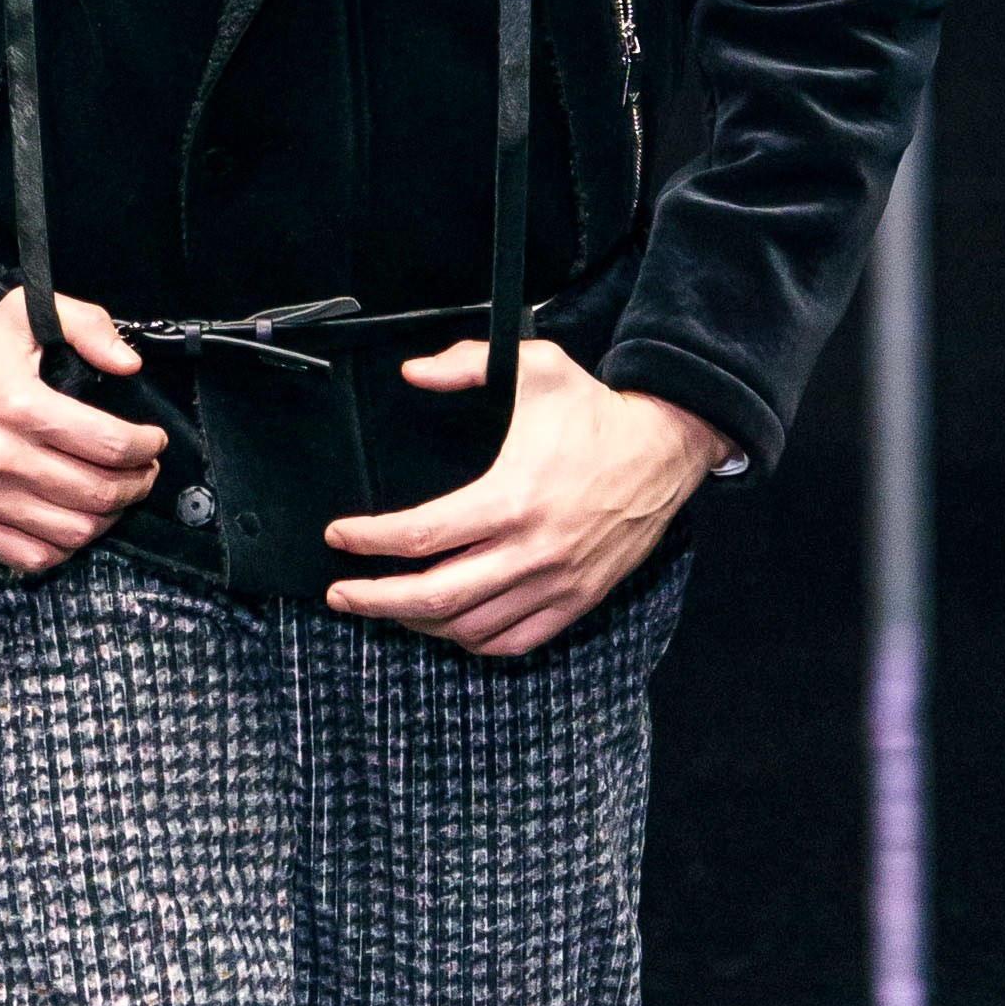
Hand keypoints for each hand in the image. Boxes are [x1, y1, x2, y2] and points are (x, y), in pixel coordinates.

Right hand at [0, 285, 164, 572]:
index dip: (145, 447)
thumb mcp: (24, 314)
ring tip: (117, 496)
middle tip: (144, 471)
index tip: (152, 442)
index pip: (109, 443)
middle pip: (98, 492)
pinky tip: (76, 521)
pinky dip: (66, 547)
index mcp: (18, 404)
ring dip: (110, 517)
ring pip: (73, 531)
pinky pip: (34, 557)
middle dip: (138, 484)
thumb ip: (84, 324)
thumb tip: (129, 364)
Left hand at [323, 339, 726, 656]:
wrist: (666, 449)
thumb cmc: (596, 412)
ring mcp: (555, 582)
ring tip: (387, 605)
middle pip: (434, 597)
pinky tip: (446, 625)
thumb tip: (413, 373)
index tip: (338, 536)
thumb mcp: (536, 368)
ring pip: (469, 627)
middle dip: (375, 600)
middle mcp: (531, 550)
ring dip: (417, 623)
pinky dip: (471, 640)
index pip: (422, 534)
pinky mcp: (575, 600)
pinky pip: (513, 642)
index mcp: (512, 498)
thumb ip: (467, 364)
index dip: (370, 540)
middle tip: (340, 594)